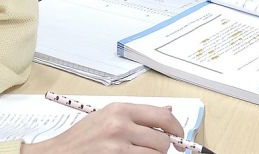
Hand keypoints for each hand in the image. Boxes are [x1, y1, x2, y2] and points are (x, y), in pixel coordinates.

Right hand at [20, 103, 184, 153]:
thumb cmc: (79, 140)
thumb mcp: (106, 118)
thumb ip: (135, 117)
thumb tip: (167, 113)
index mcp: (120, 110)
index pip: (163, 116)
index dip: (177, 129)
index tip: (179, 138)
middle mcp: (120, 125)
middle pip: (162, 141)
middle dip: (161, 149)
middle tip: (151, 150)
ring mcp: (117, 146)